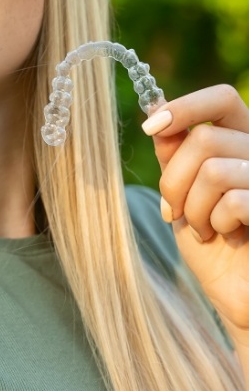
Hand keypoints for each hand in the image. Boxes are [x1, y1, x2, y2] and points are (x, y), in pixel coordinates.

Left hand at [142, 85, 248, 343]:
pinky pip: (235, 200)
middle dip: (174, 179)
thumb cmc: (213, 241)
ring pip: (214, 169)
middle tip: (174, 210)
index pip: (222, 98)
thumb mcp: (184, 192)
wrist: (238, 292)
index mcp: (243, 140)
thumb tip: (156, 111)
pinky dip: (216, 222)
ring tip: (203, 228)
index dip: (184, 107)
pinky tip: (226, 236)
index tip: (151, 127)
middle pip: (204, 138)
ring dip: (193, 206)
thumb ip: (175, 154)